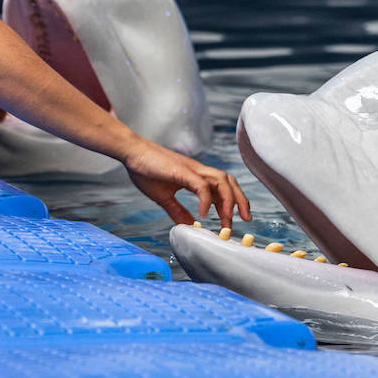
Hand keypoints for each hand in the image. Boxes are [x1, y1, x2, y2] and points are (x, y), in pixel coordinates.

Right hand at [122, 140, 250, 226]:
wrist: (131, 152)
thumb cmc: (145, 171)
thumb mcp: (163, 197)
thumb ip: (177, 211)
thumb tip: (188, 224)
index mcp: (195, 176)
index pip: (222, 188)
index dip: (230, 204)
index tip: (231, 222)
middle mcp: (198, 171)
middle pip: (229, 182)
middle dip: (240, 200)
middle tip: (246, 220)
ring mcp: (191, 170)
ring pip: (222, 181)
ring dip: (229, 200)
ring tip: (228, 219)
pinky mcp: (182, 171)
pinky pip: (201, 185)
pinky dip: (206, 200)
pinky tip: (204, 214)